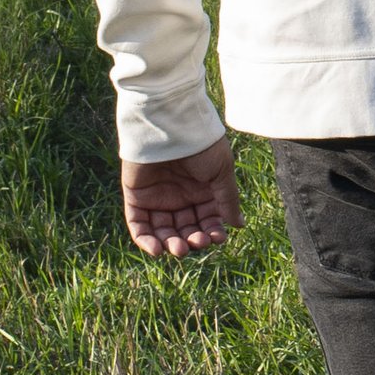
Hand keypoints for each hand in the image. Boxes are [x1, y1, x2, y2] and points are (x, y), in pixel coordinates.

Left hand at [120, 137, 240, 258]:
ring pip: (164, 231)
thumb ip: (228, 199)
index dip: (212, 232)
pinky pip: (139, 224)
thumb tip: (239, 225)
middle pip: (186, 228)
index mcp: (202, 191)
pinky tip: (158, 250)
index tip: (218, 238)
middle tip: (197, 242)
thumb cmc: (201, 144)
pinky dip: (146, 240)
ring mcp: (157, 198)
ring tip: (178, 249)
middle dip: (192, 240)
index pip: (207, 220)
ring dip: (171, 244)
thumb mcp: (221, 172)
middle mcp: (180, 196)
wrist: (170, 124)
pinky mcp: (136, 197)